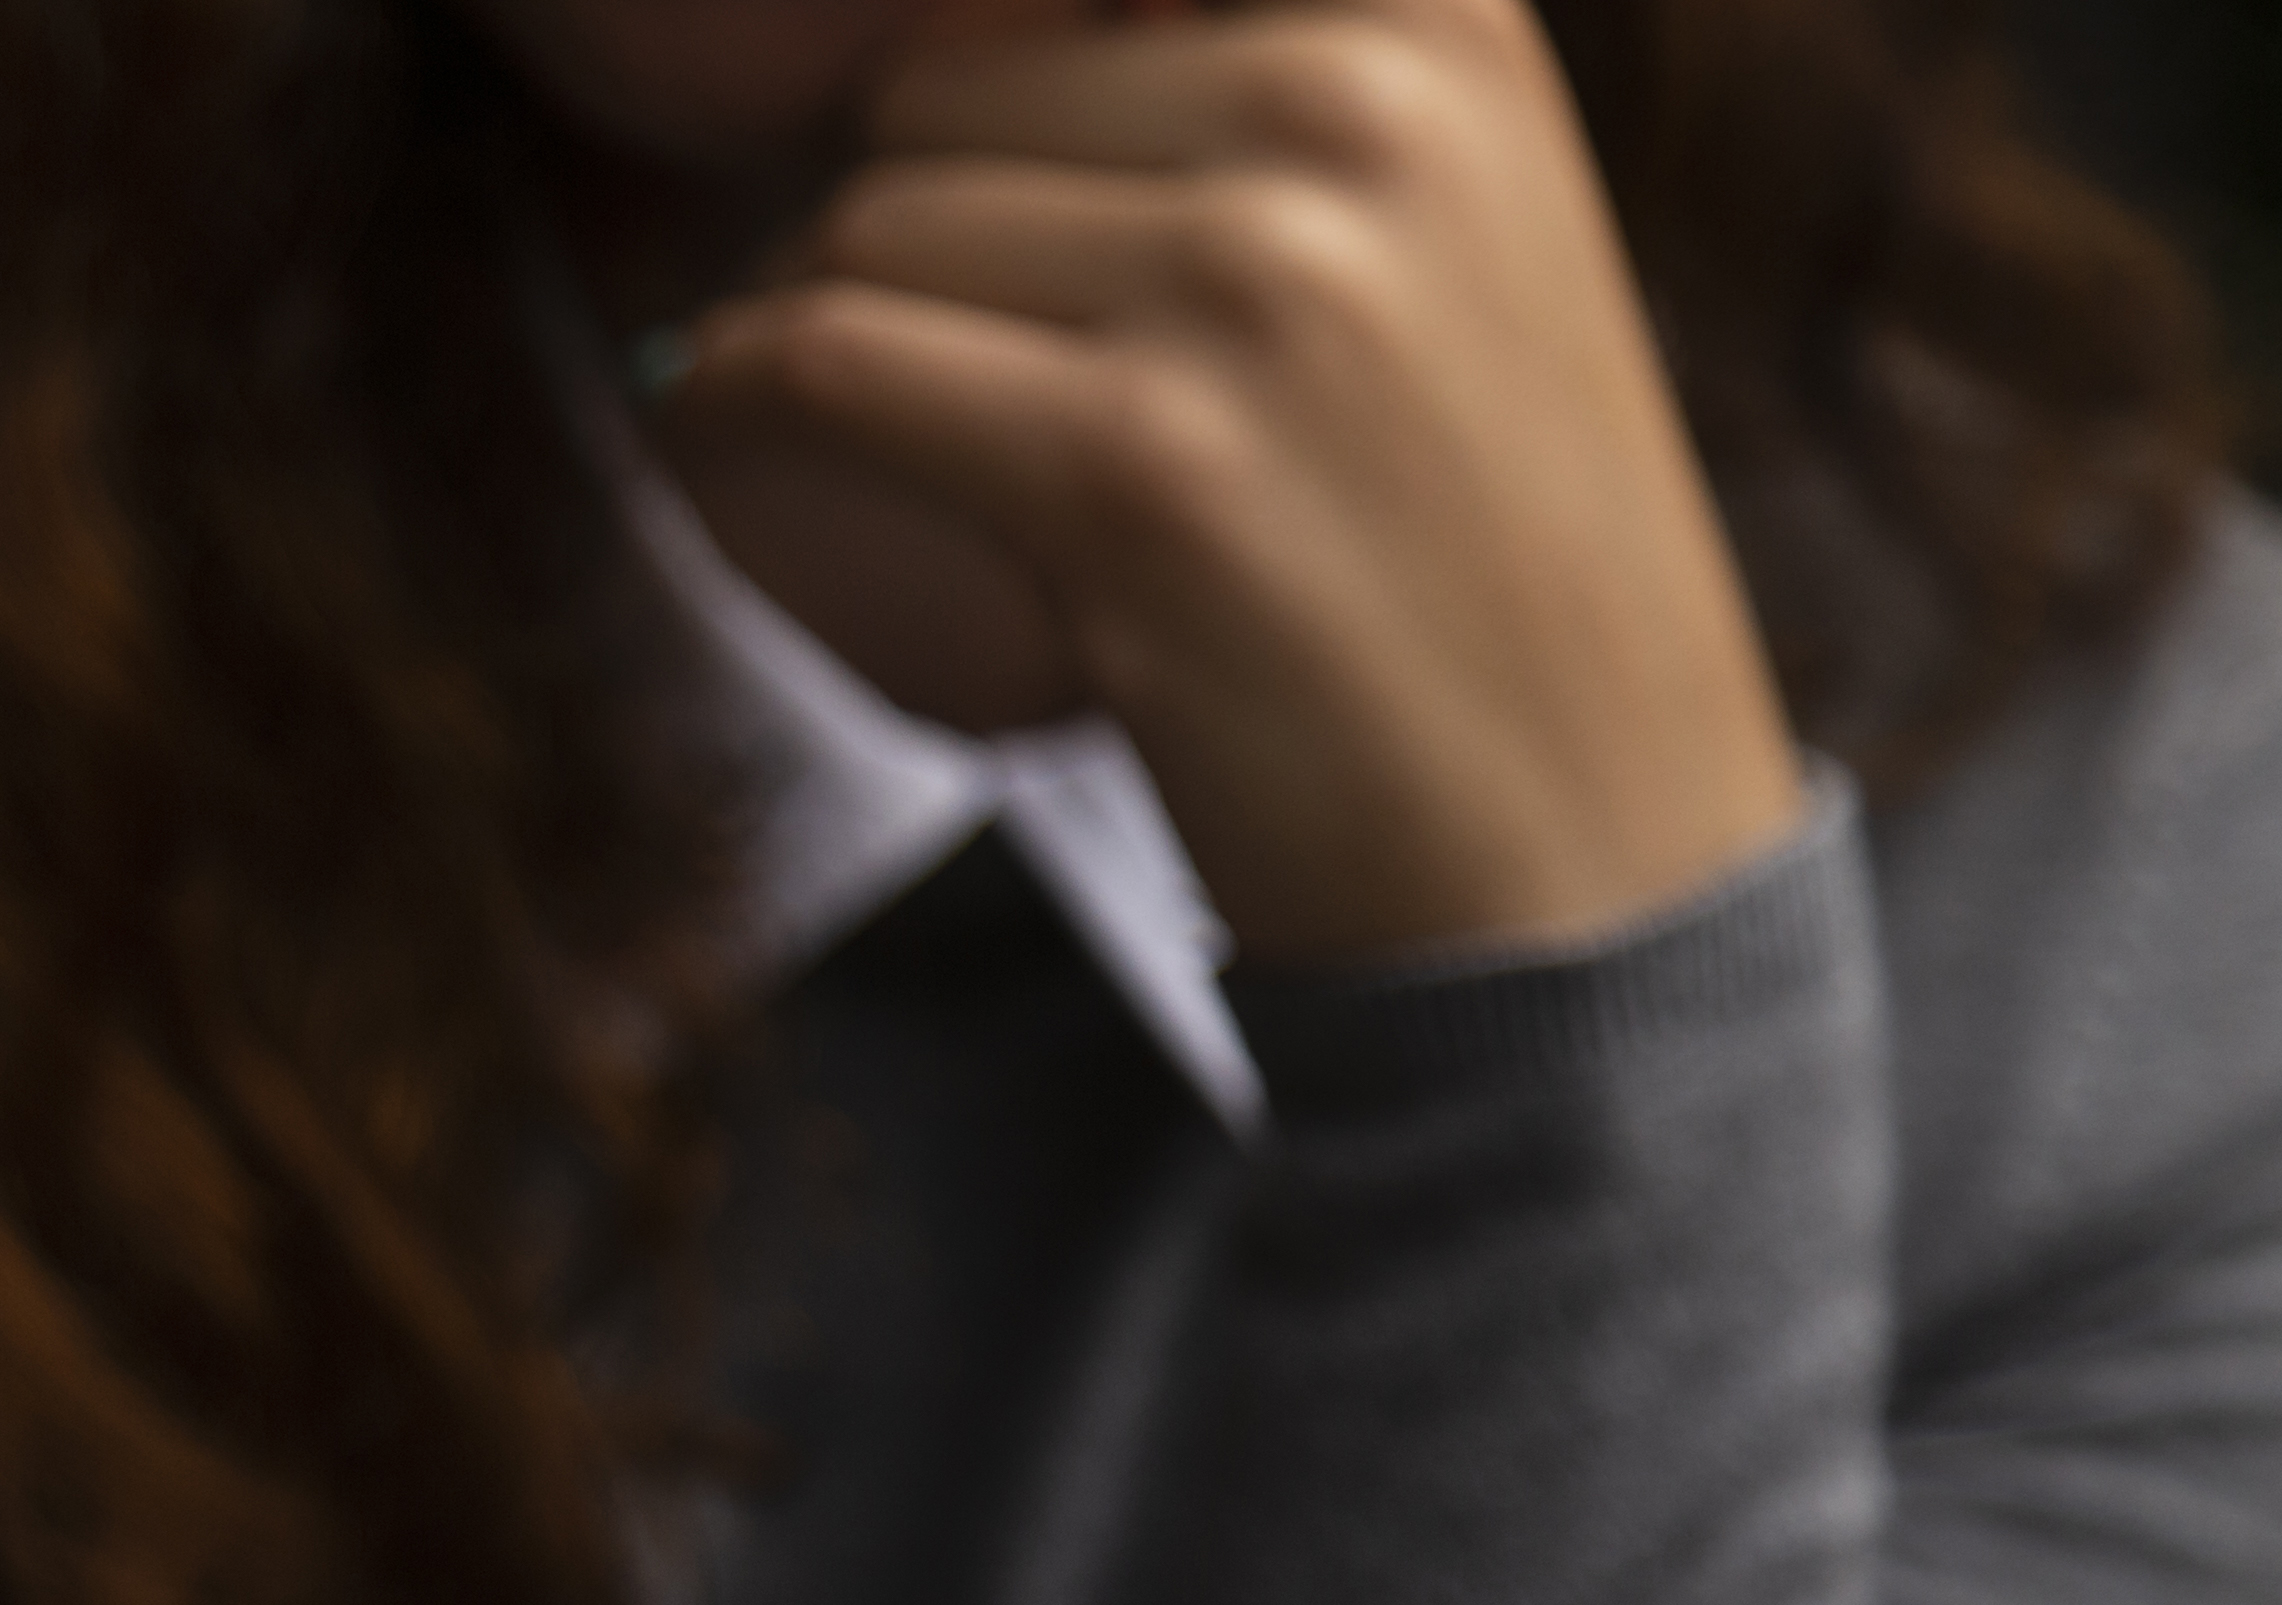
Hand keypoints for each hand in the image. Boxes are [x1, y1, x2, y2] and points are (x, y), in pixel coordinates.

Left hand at [664, 0, 1803, 960]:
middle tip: (900, 345)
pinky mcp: (1134, 469)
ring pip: (871, 227)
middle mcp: (1360, 111)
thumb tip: (962, 47)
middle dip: (894, 218)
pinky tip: (706, 414)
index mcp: (1440, 22)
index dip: (975, 78)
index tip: (973, 214)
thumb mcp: (1451, 237)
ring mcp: (1251, 287)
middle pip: (950, 90)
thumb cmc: (1479, 559)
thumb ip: (1263, 107)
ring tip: (843, 414)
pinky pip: (821, 362)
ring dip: (808, 319)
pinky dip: (727, 391)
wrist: (1574, 846)